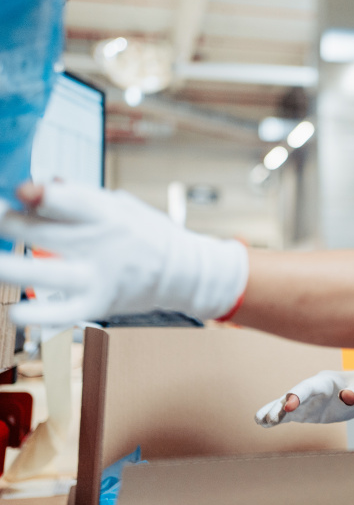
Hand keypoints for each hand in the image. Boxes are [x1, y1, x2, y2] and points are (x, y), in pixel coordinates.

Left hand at [0, 182, 248, 326]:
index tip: (18, 190)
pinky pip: (62, 315)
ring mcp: (98, 277)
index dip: (35, 194)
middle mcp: (100, 244)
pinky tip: (18, 313)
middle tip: (2, 220)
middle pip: (41, 233)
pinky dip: (38, 317)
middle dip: (9, 224)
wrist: (183, 272)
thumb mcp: (122, 205)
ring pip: (42, 275)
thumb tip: (32, 187)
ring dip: (9, 269)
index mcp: (107, 213)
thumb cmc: (148, 233)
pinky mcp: (98, 305)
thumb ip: (79, 196)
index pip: (65, 200)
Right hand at [254, 366, 353, 426]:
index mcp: (325, 381)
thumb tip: (348, 398)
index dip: (298, 396)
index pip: (308, 388)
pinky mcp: (307, 411)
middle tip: (268, 418)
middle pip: (293, 396)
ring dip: (273, 411)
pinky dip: (278, 417)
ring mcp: (308, 400)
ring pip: (286, 404)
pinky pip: (290, 414)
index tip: (287, 406)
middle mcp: (312, 389)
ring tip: (258, 420)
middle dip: (280, 406)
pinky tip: (263, 423)